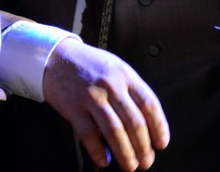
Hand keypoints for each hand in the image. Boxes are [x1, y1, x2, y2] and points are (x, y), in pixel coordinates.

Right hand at [42, 39, 169, 169]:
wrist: (57, 57)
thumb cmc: (91, 65)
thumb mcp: (117, 69)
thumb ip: (131, 91)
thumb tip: (147, 123)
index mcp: (126, 75)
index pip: (149, 103)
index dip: (159, 126)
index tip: (162, 143)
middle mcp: (111, 85)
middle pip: (134, 121)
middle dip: (143, 146)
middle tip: (147, 161)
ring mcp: (92, 96)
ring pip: (114, 130)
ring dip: (125, 152)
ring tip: (131, 166)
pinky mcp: (73, 108)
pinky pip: (88, 134)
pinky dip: (98, 150)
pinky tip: (104, 161)